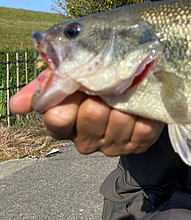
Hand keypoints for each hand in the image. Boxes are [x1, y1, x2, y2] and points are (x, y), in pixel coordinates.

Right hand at [10, 79, 163, 156]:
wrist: (139, 85)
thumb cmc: (100, 79)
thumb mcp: (73, 75)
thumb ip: (46, 85)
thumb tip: (16, 105)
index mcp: (64, 122)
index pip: (57, 119)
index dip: (70, 102)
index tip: (81, 87)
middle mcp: (86, 139)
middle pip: (93, 114)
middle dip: (104, 94)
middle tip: (112, 82)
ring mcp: (113, 145)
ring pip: (120, 120)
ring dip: (127, 101)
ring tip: (129, 91)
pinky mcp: (138, 144)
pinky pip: (143, 129)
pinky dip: (145, 112)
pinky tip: (142, 105)